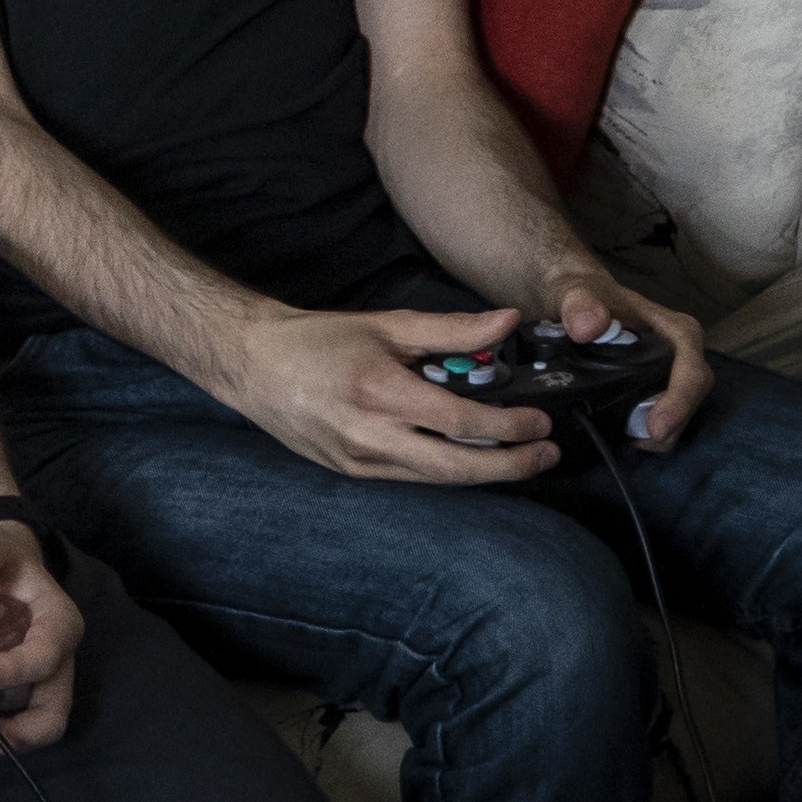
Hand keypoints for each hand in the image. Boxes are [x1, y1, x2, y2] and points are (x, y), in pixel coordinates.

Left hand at [0, 521, 85, 754]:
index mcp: (59, 621)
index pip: (46, 656)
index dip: (13, 672)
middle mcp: (60, 657)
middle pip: (54, 712)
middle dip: (18, 731)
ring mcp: (44, 679)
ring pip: (40, 726)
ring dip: (6, 738)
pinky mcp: (23, 691)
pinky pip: (18, 722)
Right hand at [224, 298, 561, 487]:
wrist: (255, 365)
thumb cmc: (320, 340)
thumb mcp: (387, 324)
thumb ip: (451, 330)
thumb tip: (507, 323)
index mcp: (379, 392)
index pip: (459, 421)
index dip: (508, 427)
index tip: (540, 421)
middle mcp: (370, 435)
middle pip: (455, 468)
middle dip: (509, 466)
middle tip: (546, 454)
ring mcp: (360, 461)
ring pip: (436, 479)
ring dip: (484, 472)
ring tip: (520, 458)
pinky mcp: (353, 473)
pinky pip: (412, 476)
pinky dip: (447, 469)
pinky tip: (469, 456)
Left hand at [542, 263, 717, 450]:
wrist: (576, 299)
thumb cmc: (584, 293)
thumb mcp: (577, 293)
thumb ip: (579, 305)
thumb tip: (587, 328)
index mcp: (677, 331)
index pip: (693, 371)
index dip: (679, 402)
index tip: (656, 427)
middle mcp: (682, 355)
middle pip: (689, 400)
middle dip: (668, 425)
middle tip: (634, 442)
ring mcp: (673, 376)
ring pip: (679, 415)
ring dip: (654, 433)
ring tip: (622, 437)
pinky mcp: (659, 390)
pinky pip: (662, 419)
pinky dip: (644, 431)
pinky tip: (620, 432)